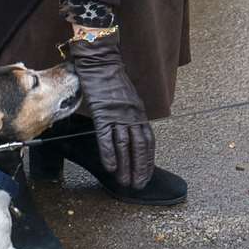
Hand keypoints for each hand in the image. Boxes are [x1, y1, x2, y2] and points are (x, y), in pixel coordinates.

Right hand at [63, 29, 154, 188]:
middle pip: (139, 146)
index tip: (146, 175)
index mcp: (139, 113)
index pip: (148, 141)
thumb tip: (129, 132)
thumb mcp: (127, 99)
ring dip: (126, 165)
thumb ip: (130, 115)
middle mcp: (132, 115)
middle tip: (138, 185)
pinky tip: (110, 167)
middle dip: (140, 168)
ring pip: (124, 145)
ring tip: (125, 182)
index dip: (148, 160)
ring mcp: (118, 114)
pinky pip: (107, 136)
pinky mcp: (103, 113)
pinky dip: (109, 153)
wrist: (100, 62)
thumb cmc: (111, 80)